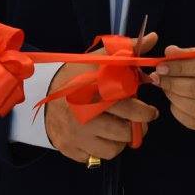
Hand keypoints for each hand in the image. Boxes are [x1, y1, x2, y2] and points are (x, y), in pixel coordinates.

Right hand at [45, 33, 159, 164]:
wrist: (41, 93)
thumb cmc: (76, 76)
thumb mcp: (98, 59)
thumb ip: (127, 49)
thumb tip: (154, 37)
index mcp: (94, 90)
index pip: (129, 108)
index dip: (146, 112)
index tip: (151, 111)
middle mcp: (84, 114)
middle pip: (124, 132)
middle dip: (137, 128)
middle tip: (139, 123)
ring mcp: (75, 134)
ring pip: (113, 149)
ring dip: (120, 140)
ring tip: (118, 128)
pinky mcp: (69, 148)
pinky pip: (96, 157)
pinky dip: (102, 149)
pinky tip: (100, 136)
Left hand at [151, 47, 194, 131]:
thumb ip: (190, 53)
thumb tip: (169, 54)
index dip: (181, 67)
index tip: (162, 66)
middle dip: (173, 83)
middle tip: (158, 78)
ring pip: (194, 108)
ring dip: (173, 96)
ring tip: (165, 87)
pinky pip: (193, 121)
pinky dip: (178, 111)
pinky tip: (174, 100)